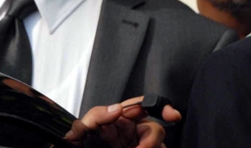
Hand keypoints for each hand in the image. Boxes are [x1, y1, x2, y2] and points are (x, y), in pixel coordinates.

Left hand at [65, 96, 181, 147]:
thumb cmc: (78, 144)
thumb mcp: (82, 129)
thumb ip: (96, 116)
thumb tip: (117, 108)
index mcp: (119, 119)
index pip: (143, 106)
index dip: (161, 106)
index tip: (172, 115)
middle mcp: (131, 132)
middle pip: (155, 129)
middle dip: (153, 138)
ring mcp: (137, 144)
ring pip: (158, 144)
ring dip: (151, 146)